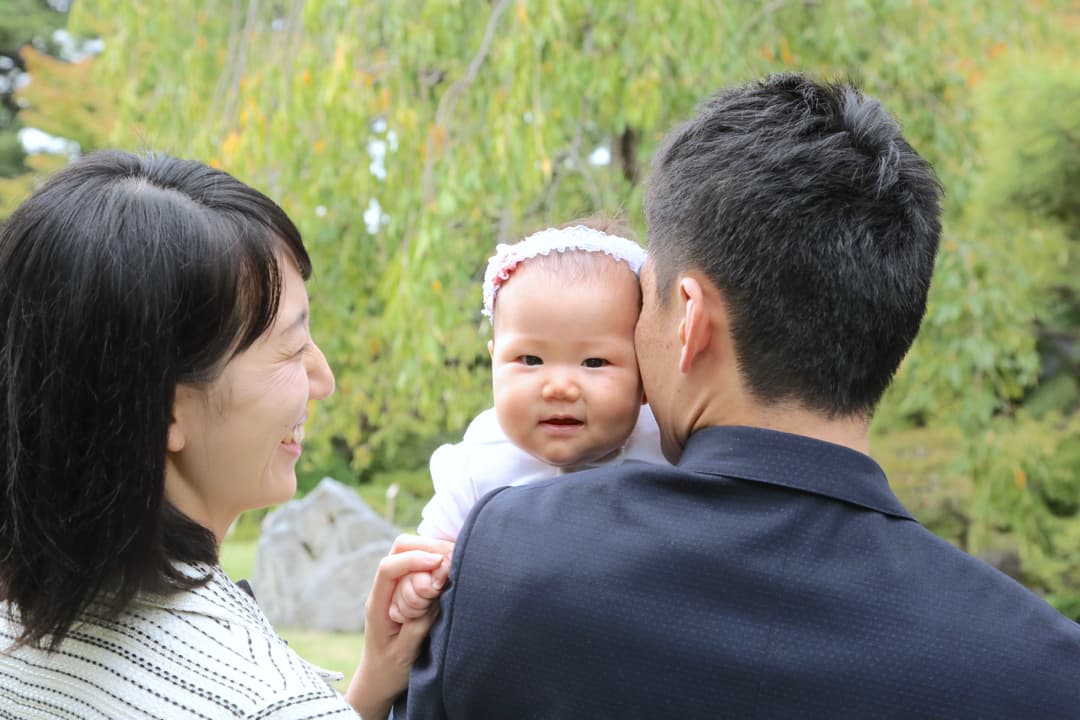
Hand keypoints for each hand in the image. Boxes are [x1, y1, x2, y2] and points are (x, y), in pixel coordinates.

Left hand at [344, 535, 452, 719]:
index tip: (440, 564)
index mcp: (378, 604)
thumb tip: (436, 588)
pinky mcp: (408, 586)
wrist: (379, 680)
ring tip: (453, 570)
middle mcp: (385, 588)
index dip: (415, 560)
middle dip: (429, 548)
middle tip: (452, 565)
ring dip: (435, 553)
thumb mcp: (405, 652)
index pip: (389, 567)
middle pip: (401, 547)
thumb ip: (419, 620)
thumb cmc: (391, 670)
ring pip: (412, 549)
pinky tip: (450, 572)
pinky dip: (438, 560)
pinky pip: (421, 562)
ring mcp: (396, 585)